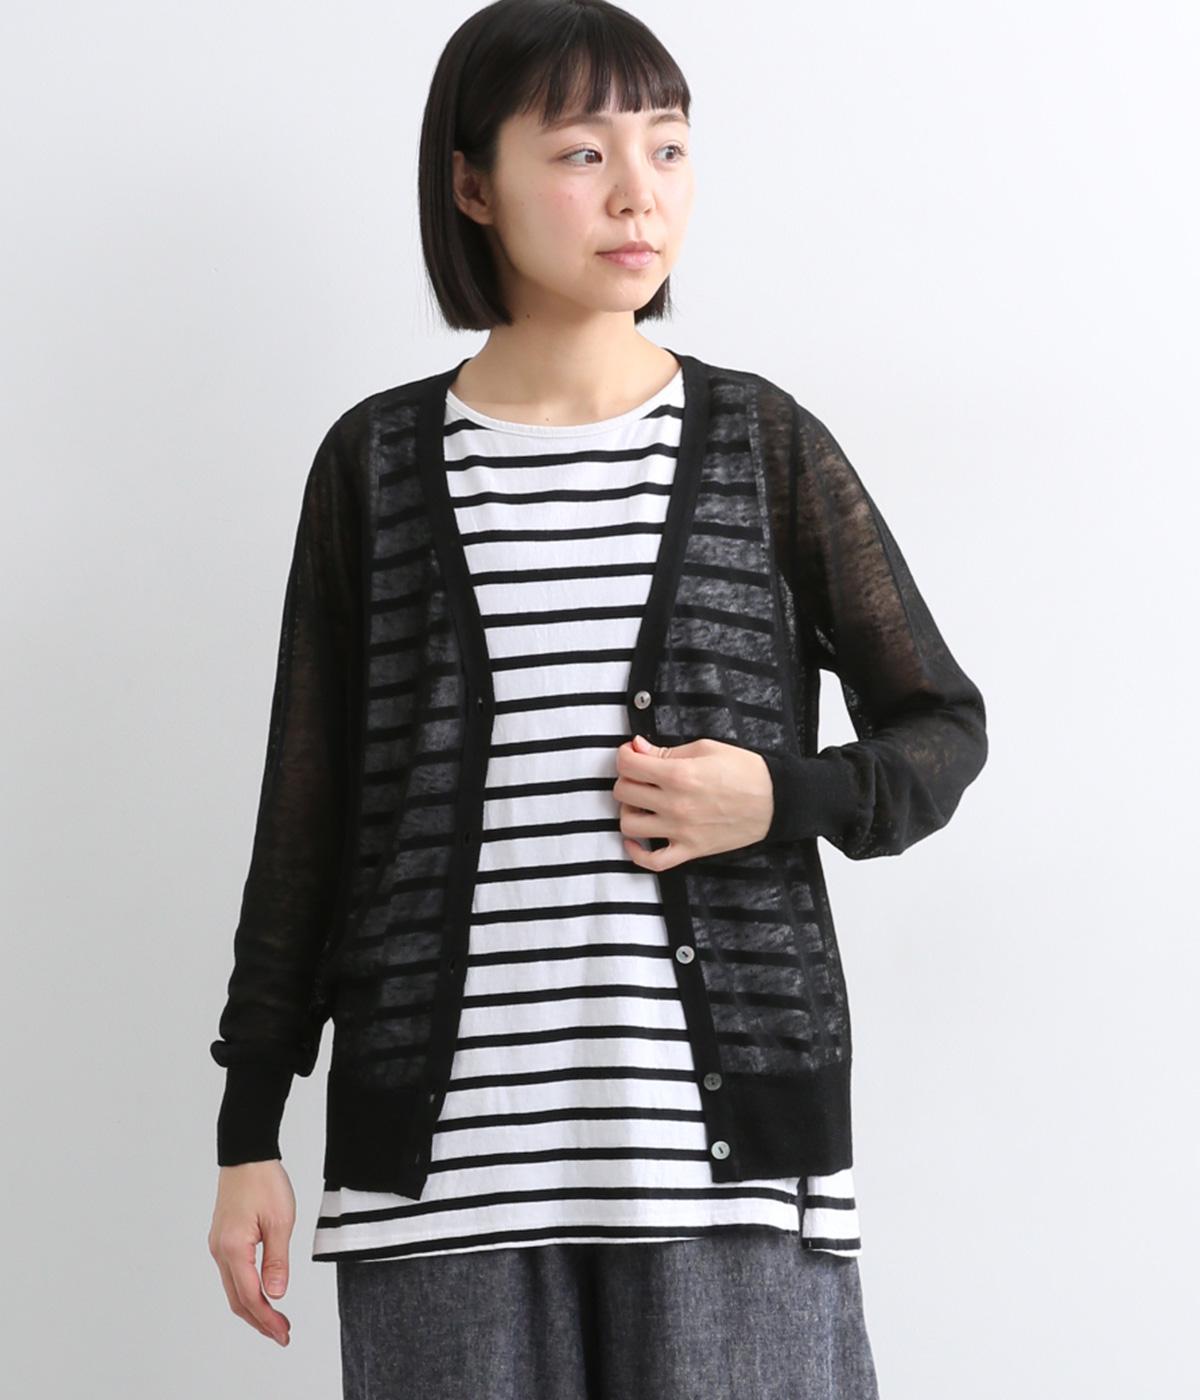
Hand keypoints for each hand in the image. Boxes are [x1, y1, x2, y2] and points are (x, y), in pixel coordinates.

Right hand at [208, 1160, 295, 1346]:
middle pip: (237, 1299)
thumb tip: (276, 1294)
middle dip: (260, 1321)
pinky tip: (261, 1295)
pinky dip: (246, 1291)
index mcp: (234, 1248)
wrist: (246, 1155)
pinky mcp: (223, 1239)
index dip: (267, 1319)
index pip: (250, 1296)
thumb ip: (277, 1260)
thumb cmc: (264, 1181)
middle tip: (282, 1335)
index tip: (283, 1333)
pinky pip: (232, 1274)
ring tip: (275, 1321)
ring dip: (253, 1308)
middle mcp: (220, 1251)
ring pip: (233, 1289)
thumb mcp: (280, 1220)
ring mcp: (219, 1245)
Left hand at [613, 733, 774, 870]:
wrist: (775, 800)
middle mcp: (675, 804)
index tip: (632, 755)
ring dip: (629, 811)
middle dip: (626, 779)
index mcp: (678, 774)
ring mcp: (681, 830)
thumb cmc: (745, 771)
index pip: (628, 765)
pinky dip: (636, 852)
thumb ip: (666, 750)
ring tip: (641, 803)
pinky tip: (635, 838)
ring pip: (629, 824)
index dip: (624, 756)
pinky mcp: (690, 850)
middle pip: (623, 792)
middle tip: (640, 776)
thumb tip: (638, 747)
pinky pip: (652, 861)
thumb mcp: (705, 749)